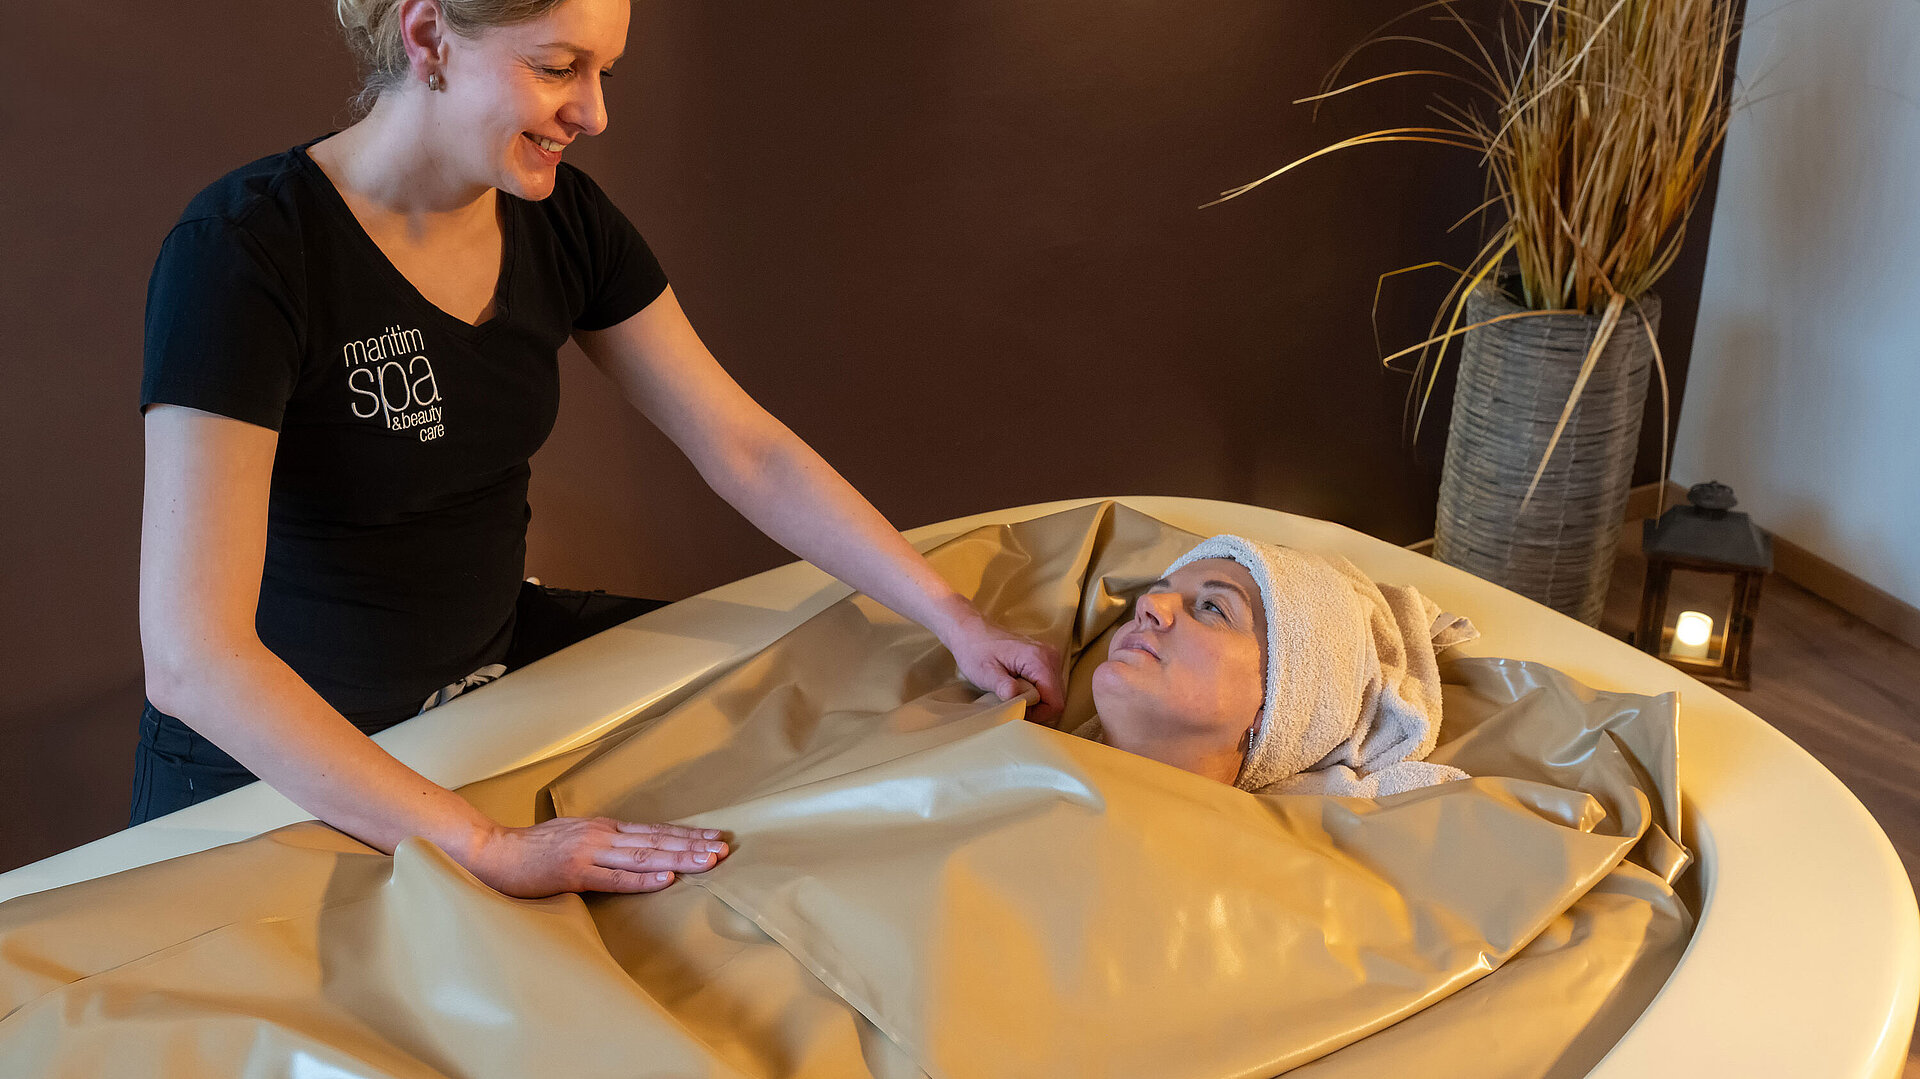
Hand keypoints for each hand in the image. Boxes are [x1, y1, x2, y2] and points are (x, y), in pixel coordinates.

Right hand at [462, 817, 729, 898]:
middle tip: (724, 849)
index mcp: (603, 828)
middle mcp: (602, 834)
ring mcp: (589, 852)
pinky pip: (615, 877)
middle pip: (657, 840)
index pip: (654, 831)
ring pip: (644, 855)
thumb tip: (631, 850)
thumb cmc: (533, 850)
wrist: (494, 853)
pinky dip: (643, 879)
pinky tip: (666, 879)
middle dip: (693, 845)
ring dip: (678, 858)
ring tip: (707, 861)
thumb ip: (602, 843)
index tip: (715, 839)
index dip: (686, 835)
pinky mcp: (575, 872)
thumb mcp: (574, 838)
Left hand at [945, 613, 1065, 724]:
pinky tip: (1017, 686)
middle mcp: (1050, 656)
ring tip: (1013, 693)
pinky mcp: (1045, 658)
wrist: (971, 631)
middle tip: (1012, 702)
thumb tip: (1015, 697)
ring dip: (1036, 700)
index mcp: (1038, 659)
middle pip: (1057, 698)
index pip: (1056, 702)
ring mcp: (1049, 656)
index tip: (1018, 710)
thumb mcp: (985, 673)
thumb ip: (1002, 686)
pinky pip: (1048, 685)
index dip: (1039, 714)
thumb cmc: (976, 650)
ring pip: (1054, 693)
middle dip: (1037, 708)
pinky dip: (1035, 692)